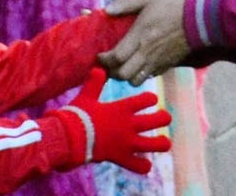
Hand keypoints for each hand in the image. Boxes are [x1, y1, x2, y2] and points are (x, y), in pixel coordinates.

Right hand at [55, 68, 171, 173]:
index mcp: (122, 108)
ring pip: (154, 144)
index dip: (151, 99)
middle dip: (163, 118)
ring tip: (165, 142)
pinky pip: (138, 166)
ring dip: (161, 143)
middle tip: (165, 117)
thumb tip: (98, 67)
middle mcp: (129, 125)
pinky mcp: (121, 157)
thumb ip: (94, 82)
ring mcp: (127, 142)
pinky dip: (143, 166)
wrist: (71, 137)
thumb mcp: (86, 96)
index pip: (145, 100)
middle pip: (157, 120)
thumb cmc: (77, 115)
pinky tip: (145, 165)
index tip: (152, 99)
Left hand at [98, 0, 190, 84]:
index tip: (100, 55)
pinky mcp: (168, 65)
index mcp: (139, 36)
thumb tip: (106, 9)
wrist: (201, 18)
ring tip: (124, 66)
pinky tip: (141, 64)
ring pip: (136, 81)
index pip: (115, 58)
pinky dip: (141, 75)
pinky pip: (150, 77)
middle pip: (122, 75)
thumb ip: (126, 4)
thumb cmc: (174, 6)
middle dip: (112, 72)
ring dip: (126, 76)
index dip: (103, 60)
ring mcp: (158, 61)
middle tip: (109, 63)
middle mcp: (147, 53)